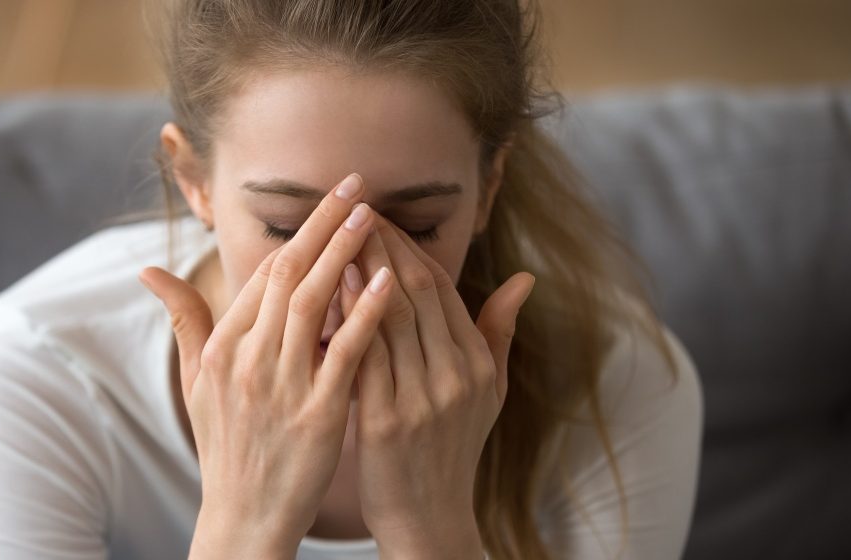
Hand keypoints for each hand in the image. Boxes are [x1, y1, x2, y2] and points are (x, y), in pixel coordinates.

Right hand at [139, 173, 394, 558]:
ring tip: (373, 216)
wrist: (243, 517)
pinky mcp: (316, 414)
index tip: (328, 201)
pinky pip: (343, 353)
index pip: (263, 274)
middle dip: (324, 225)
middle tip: (357, 185)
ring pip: (313, 303)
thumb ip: (184, 321)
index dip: (298, 233)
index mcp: (224, 347)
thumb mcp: (195, 383)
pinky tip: (389, 281)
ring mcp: (281, 385)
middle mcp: (248, 359)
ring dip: (344, 254)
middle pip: (288, 274)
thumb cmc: (226, 446)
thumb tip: (148, 270)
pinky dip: (366, 314)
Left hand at [338, 216, 534, 558]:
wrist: (429, 518)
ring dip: (360, 271)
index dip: (408, 248)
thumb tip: (524, 278)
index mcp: (478, 365)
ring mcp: (422, 400)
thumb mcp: (490, 392)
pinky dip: (346, 319)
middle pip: (416, 293)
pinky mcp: (385, 422)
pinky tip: (326, 292)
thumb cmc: (452, 448)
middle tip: (351, 210)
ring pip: (388, 316)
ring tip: (334, 236)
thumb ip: (499, 332)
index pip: (442, 288)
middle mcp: (455, 377)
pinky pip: (363, 357)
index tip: (377, 218)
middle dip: (381, 245)